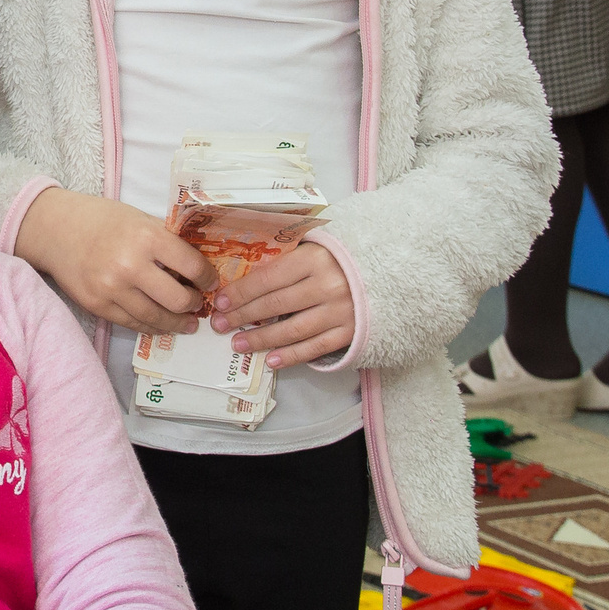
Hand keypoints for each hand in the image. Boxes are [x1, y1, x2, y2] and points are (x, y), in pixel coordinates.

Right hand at [13, 187, 211, 334]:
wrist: (55, 229)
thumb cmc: (101, 219)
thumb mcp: (139, 219)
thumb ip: (166, 241)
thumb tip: (196, 266)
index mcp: (146, 238)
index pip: (192, 266)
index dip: (208, 278)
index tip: (210, 281)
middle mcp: (130, 266)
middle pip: (178, 299)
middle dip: (195, 304)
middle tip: (198, 303)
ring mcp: (111, 289)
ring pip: (156, 318)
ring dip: (177, 322)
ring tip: (186, 322)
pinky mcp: (97, 305)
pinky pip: (132, 324)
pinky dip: (151, 326)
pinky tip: (161, 324)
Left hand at [210, 242, 355, 368]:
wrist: (389, 274)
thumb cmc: (340, 259)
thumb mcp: (314, 249)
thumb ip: (285, 261)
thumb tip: (241, 278)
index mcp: (314, 259)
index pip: (268, 278)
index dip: (240, 292)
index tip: (219, 302)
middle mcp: (328, 285)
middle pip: (276, 305)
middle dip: (243, 316)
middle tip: (220, 325)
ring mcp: (341, 311)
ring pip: (292, 330)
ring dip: (262, 339)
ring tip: (238, 344)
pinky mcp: (351, 332)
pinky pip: (315, 348)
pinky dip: (291, 356)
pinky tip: (271, 360)